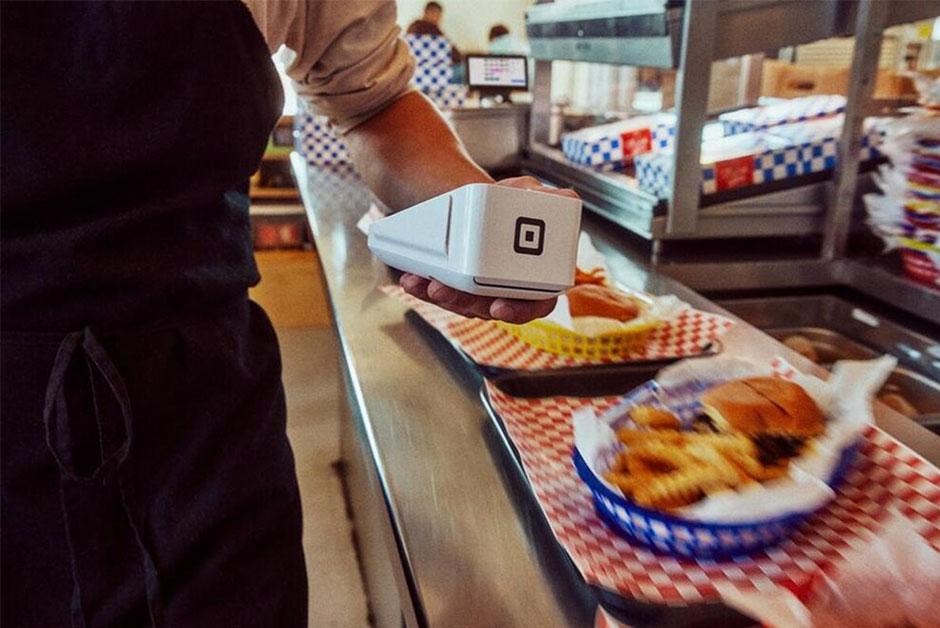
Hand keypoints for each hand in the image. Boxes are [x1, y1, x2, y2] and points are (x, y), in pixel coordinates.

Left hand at [400, 176, 578, 323]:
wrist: (473, 200)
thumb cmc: (507, 201)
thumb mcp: (527, 193)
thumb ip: (544, 198)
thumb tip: (566, 198)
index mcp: (538, 275)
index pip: (537, 303)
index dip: (520, 310)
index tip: (500, 306)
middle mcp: (510, 290)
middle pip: (489, 309)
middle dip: (464, 303)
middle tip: (442, 289)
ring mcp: (482, 293)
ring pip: (462, 305)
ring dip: (439, 296)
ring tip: (418, 280)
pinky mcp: (456, 288)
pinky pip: (442, 295)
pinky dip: (424, 289)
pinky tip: (410, 279)